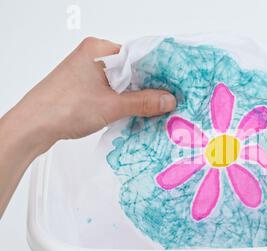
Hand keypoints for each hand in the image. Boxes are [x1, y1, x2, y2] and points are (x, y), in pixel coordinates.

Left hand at [9, 37, 175, 152]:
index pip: (138, 55)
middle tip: (165, 101)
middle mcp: (93, 55)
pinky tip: (132, 112)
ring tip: (152, 109)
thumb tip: (168, 100)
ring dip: (135, 96)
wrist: (33, 125)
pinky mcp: (83, 85)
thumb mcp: (112, 106)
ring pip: (121, 81)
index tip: (173, 85)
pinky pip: (111, 89)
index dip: (157, 71)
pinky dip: (122, 100)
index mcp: (99, 49)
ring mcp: (87, 71)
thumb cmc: (64, 108)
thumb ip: (144, 102)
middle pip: (131, 69)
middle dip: (148, 86)